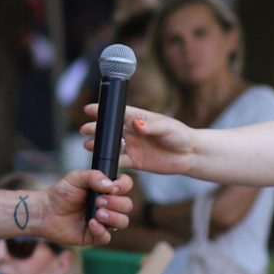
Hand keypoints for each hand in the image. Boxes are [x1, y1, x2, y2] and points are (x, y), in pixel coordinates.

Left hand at [33, 169, 132, 245]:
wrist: (45, 211)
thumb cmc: (61, 193)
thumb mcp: (75, 178)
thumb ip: (93, 176)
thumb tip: (110, 185)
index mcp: (106, 189)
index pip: (126, 185)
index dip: (124, 185)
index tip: (114, 187)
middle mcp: (108, 205)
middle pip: (127, 205)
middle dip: (117, 203)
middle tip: (99, 201)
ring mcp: (103, 221)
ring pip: (122, 222)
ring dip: (113, 217)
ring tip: (98, 213)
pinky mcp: (95, 236)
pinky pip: (107, 237)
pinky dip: (101, 231)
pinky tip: (91, 223)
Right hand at [81, 107, 200, 175]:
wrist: (189, 155)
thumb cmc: (180, 135)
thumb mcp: (167, 127)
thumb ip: (150, 126)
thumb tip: (136, 124)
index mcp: (138, 119)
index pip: (117, 113)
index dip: (103, 111)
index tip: (89, 109)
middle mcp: (133, 132)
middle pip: (110, 129)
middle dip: (96, 128)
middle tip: (84, 129)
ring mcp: (133, 146)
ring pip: (111, 145)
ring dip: (100, 145)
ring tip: (87, 145)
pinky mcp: (135, 161)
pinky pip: (119, 162)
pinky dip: (109, 163)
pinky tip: (100, 164)